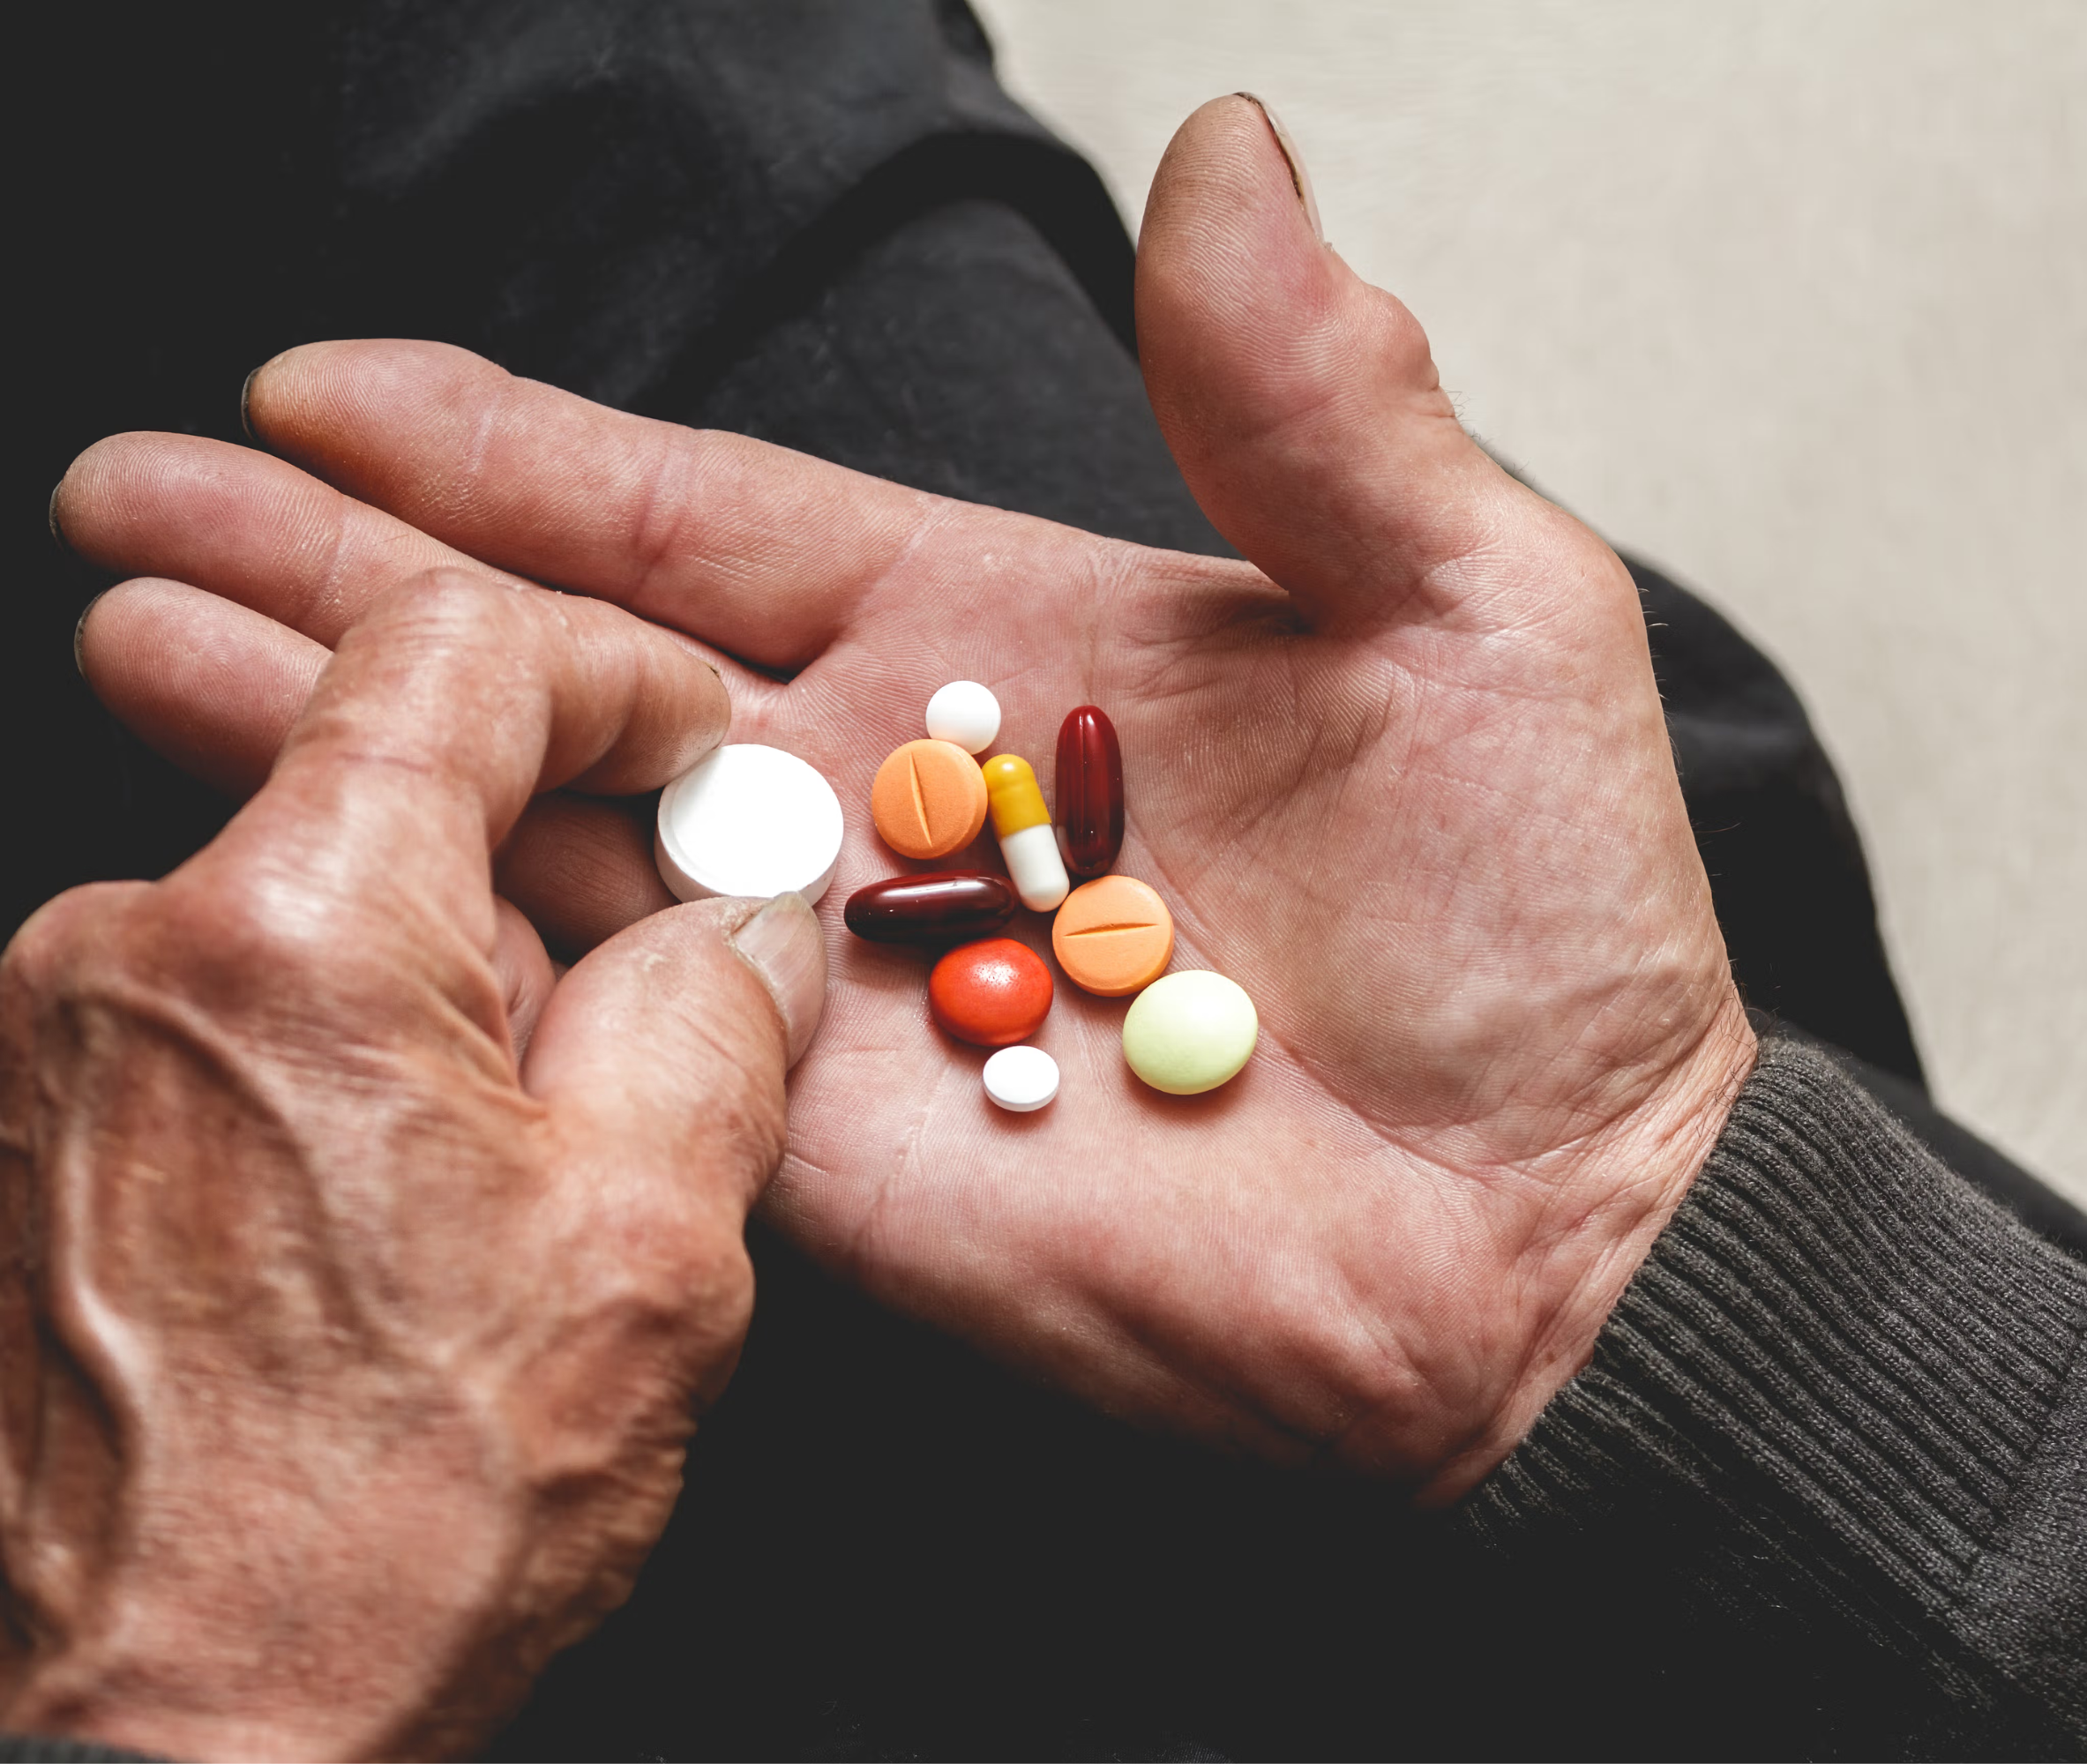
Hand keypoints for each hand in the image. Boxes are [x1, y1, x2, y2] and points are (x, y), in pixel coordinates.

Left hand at [0, 576, 824, 1759]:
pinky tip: (392, 1245)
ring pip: (306, 927)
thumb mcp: (649, 1253)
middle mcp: (120, 954)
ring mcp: (38, 1049)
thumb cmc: (383, 1525)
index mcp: (290, 939)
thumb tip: (736, 928)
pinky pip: (217, 1025)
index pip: (451, 653)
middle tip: (640, 1044)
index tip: (690, 744)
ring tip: (505, 1209)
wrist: (152, 1746)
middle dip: (538, 896)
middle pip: (382, 804)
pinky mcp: (15, 1139)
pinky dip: (335, 1076)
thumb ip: (712, 1023)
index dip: (610, 673)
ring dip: (437, 1006)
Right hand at [54, 97, 1753, 1498]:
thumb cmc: (1551, 929)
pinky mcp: (805, 1136)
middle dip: (346, 575)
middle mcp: (890, 794)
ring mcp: (829, 971)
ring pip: (532, 818)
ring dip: (332, 731)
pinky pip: (588, 1019)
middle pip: (560, 649)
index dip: (513, 450)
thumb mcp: (1475, 605)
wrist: (1554, 1226)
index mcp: (1013, 640)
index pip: (706, 515)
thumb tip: (1231, 149)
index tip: (326, 387)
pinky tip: (285, 862)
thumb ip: (1317, 397)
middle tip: (136, 495)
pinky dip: (439, 938)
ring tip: (129, 629)